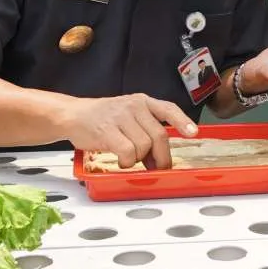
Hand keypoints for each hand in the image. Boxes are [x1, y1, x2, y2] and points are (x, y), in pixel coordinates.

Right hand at [64, 93, 197, 169]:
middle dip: (162, 156)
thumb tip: (159, 160)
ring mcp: (121, 117)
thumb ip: (146, 133)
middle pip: (160, 135)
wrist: (73, 115)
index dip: (183, 121)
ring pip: (144, 145)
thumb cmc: (103, 120)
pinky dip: (127, 161)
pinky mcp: (107, 130)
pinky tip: (121, 160)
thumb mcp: (129, 117)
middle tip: (158, 167)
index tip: (193, 133)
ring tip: (129, 159)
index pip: (168, 108)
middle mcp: (135, 106)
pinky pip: (128, 151)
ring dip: (139, 159)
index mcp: (143, 101)